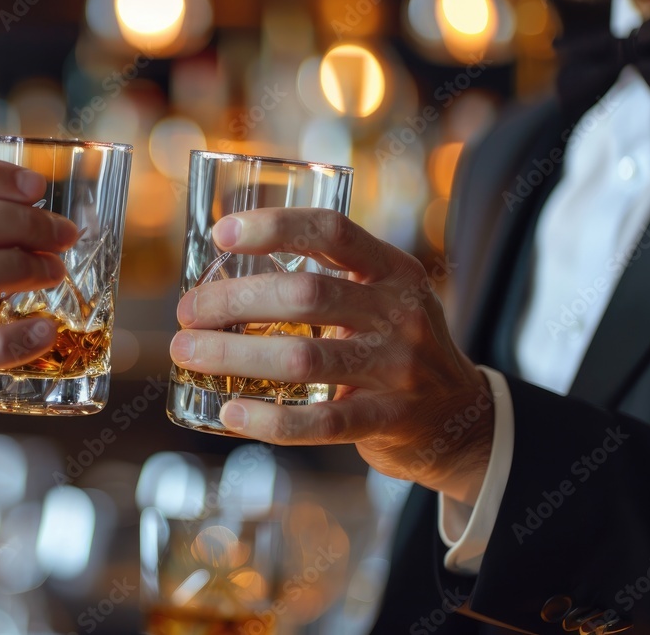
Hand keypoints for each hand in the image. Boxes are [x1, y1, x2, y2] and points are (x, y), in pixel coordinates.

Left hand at [169, 208, 493, 504]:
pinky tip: (229, 413)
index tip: (221, 233)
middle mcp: (399, 312)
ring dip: (233, 355)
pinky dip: (269, 420)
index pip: (332, 231)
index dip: (274, 227)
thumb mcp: (383, 299)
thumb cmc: (396, 347)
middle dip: (233, 300)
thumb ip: (329, 282)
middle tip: (187, 312)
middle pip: (305, 295)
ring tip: (187, 353)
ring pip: (303, 357)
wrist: (461, 417)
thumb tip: (227, 276)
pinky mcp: (388, 420)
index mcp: (393, 271)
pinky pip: (320, 422)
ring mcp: (397, 369)